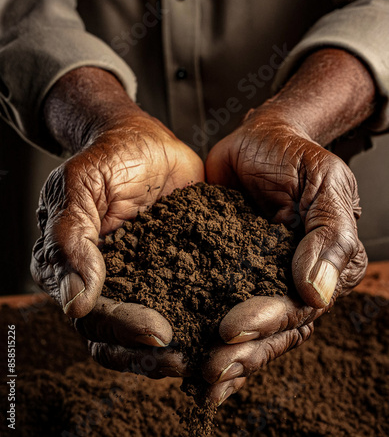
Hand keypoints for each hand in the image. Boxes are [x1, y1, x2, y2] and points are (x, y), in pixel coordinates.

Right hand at [31, 68, 203, 377]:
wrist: (144, 141)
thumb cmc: (108, 157)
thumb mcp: (81, 185)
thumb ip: (72, 237)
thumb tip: (74, 302)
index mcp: (74, 269)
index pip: (93, 318)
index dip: (123, 331)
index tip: (158, 334)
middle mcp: (107, 283)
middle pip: (121, 339)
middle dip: (152, 356)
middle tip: (189, 359)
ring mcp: (141, 280)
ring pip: (153, 333)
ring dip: (179, 350)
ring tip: (212, 358)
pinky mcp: (174, 271)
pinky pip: (186, 304)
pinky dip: (202, 324)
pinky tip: (226, 331)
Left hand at [203, 105, 366, 403]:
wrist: (257, 138)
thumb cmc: (294, 155)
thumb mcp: (324, 183)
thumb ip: (328, 234)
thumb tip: (318, 294)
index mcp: (323, 266)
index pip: (298, 307)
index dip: (267, 323)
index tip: (233, 331)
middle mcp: (290, 279)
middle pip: (270, 329)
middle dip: (242, 352)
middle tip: (210, 368)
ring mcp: (255, 277)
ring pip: (244, 328)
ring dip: (224, 356)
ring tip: (196, 376)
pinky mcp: (223, 269)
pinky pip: (214, 304)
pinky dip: (202, 333)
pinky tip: (186, 358)